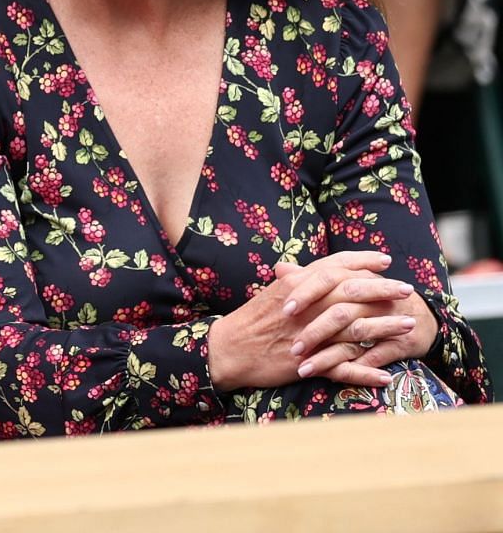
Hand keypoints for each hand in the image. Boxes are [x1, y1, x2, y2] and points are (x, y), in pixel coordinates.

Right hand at [206, 251, 416, 389]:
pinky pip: (343, 368)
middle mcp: (306, 306)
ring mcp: (308, 334)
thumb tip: (314, 271)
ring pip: (355, 328)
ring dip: (385, 327)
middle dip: (384, 290)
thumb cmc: (250, 320)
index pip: (335, 267)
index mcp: (296, 285)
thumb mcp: (272, 293)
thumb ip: (296, 281)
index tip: (386, 260)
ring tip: (408, 326)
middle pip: (353, 293)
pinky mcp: (307, 362)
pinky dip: (366, 373)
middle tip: (407, 290)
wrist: (227, 349)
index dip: (362, 262)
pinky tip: (387, 375)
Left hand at [275, 257, 434, 383]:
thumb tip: (279, 269)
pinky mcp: (400, 342)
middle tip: (292, 348)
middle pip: (340, 310)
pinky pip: (375, 356)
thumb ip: (312, 277)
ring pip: (355, 336)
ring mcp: (388, 320)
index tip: (285, 309)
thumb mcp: (347, 282)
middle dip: (314, 330)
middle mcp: (373, 297)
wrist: (422, 317)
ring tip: (304, 368)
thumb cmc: (374, 299)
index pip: (328, 278)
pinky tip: (333, 378)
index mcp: (357, 277)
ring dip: (328, 355)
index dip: (306, 293)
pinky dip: (354, 369)